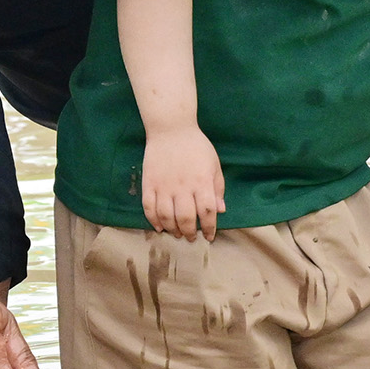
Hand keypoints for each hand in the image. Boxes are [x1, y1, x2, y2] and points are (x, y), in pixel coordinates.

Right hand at [139, 125, 225, 241]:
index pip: (207, 211)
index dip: (209, 227)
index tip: (210, 236)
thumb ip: (217, 188)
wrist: (171, 130)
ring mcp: (164, 186)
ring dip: (172, 229)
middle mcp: (183, 187)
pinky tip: (159, 227)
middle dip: (190, 232)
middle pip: (186, 218)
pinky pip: (149, 208)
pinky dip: (153, 221)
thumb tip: (220, 210)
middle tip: (191, 238)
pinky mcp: (149, 184)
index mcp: (202, 182)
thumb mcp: (214, 165)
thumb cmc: (197, 147)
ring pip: (166, 216)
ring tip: (177, 234)